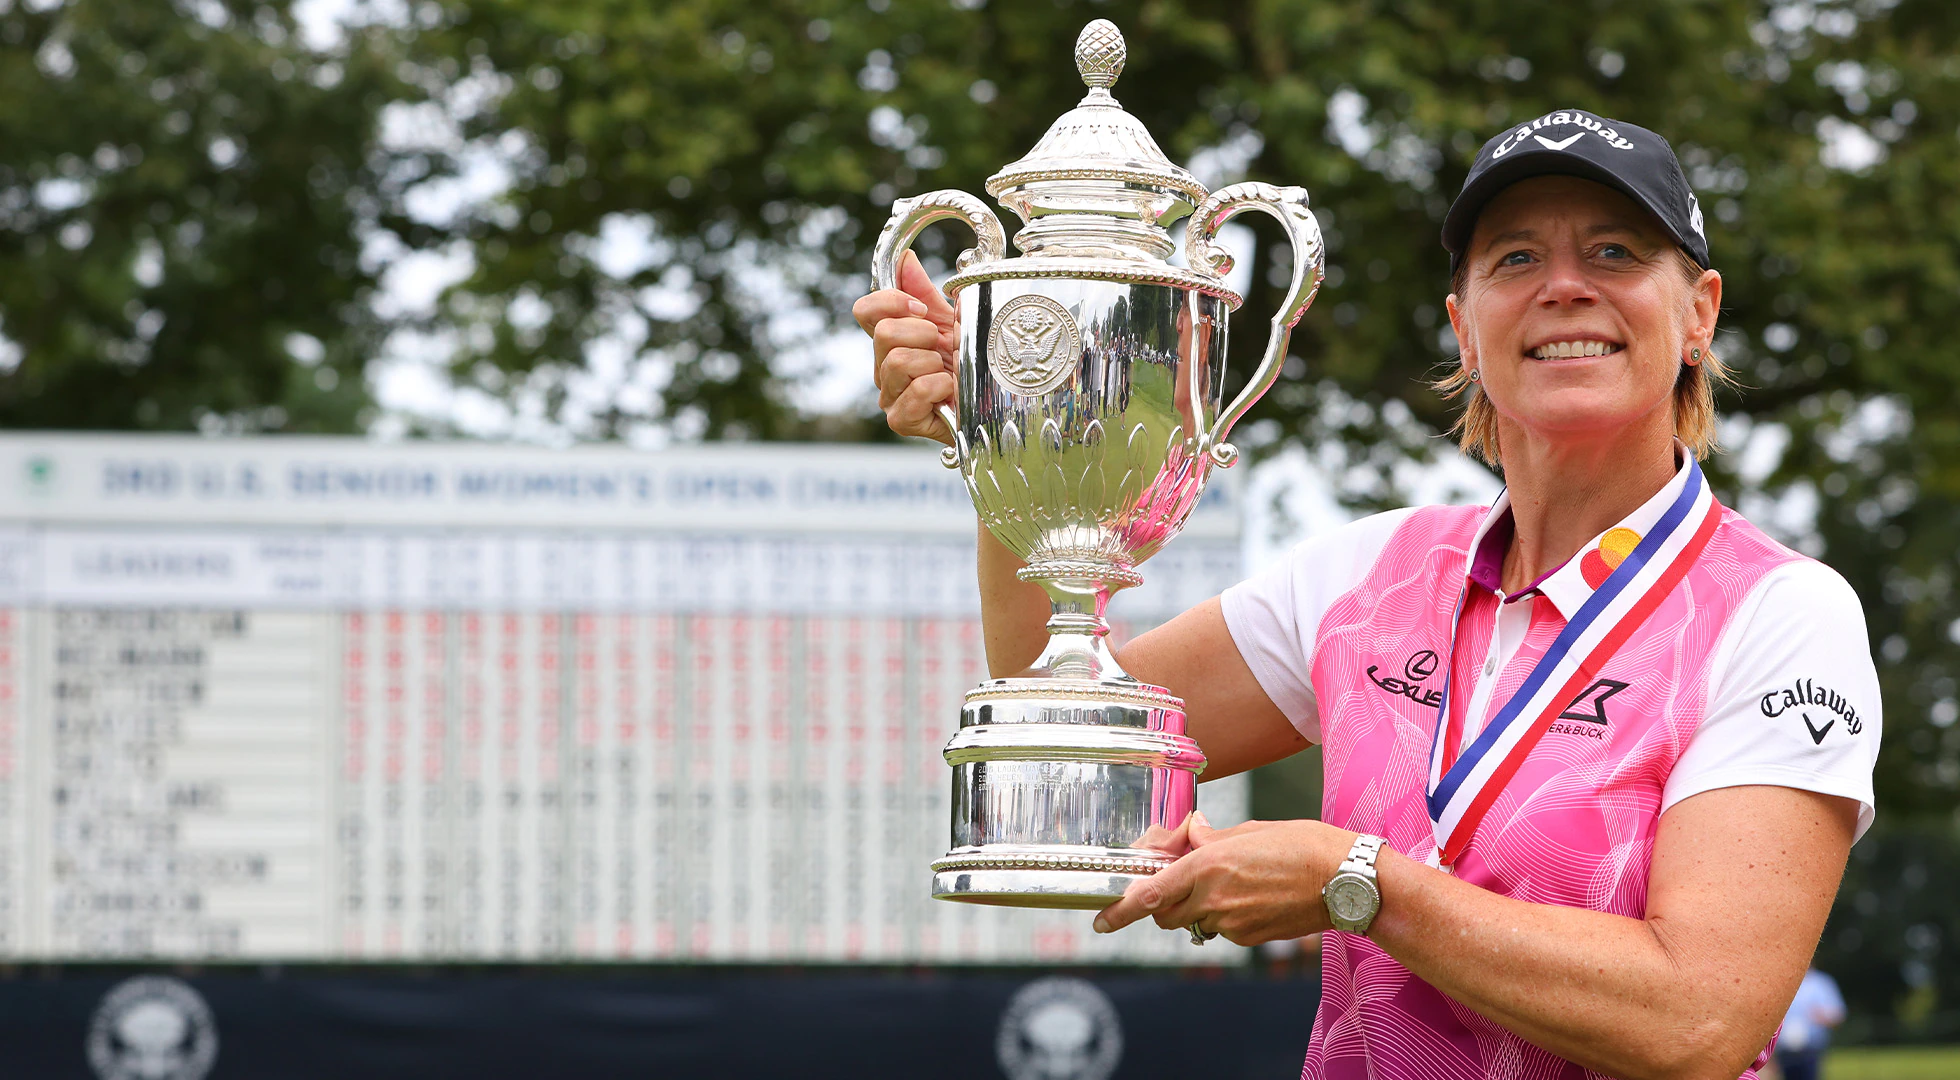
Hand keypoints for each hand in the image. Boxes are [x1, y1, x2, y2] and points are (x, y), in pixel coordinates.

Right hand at [850, 250, 958, 445]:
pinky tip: (948, 392)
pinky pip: (917, 390)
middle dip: (924, 335)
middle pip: (884, 333)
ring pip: (900, 361)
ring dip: (934, 363)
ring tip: (948, 373)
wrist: (990, 404)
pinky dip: (940, 387)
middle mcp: (883, 367)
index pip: (865, 311)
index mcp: (889, 342)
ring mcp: (889, 396)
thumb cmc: (967, 366)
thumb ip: (924, 292)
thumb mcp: (949, 322)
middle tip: (943, 349)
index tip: (922, 310)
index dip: (892, 302)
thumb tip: (905, 258)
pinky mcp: (900, 420)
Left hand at [1094, 817, 1357, 946]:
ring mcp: (1232, 923)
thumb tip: (1191, 837)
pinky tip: (1256, 896)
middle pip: (1165, 914)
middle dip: (1163, 904)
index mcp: (1206, 865)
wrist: (1345, 880)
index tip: (1101, 921)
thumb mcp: (1249, 830)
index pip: (1148, 894)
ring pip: (1195, 922)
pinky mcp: (1250, 938)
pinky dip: (1228, 915)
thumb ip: (1211, 839)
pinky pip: (1224, 929)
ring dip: (1199, 907)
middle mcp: (1213, 898)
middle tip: (1180, 883)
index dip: (1119, 910)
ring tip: (1234, 882)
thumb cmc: (1302, 846)